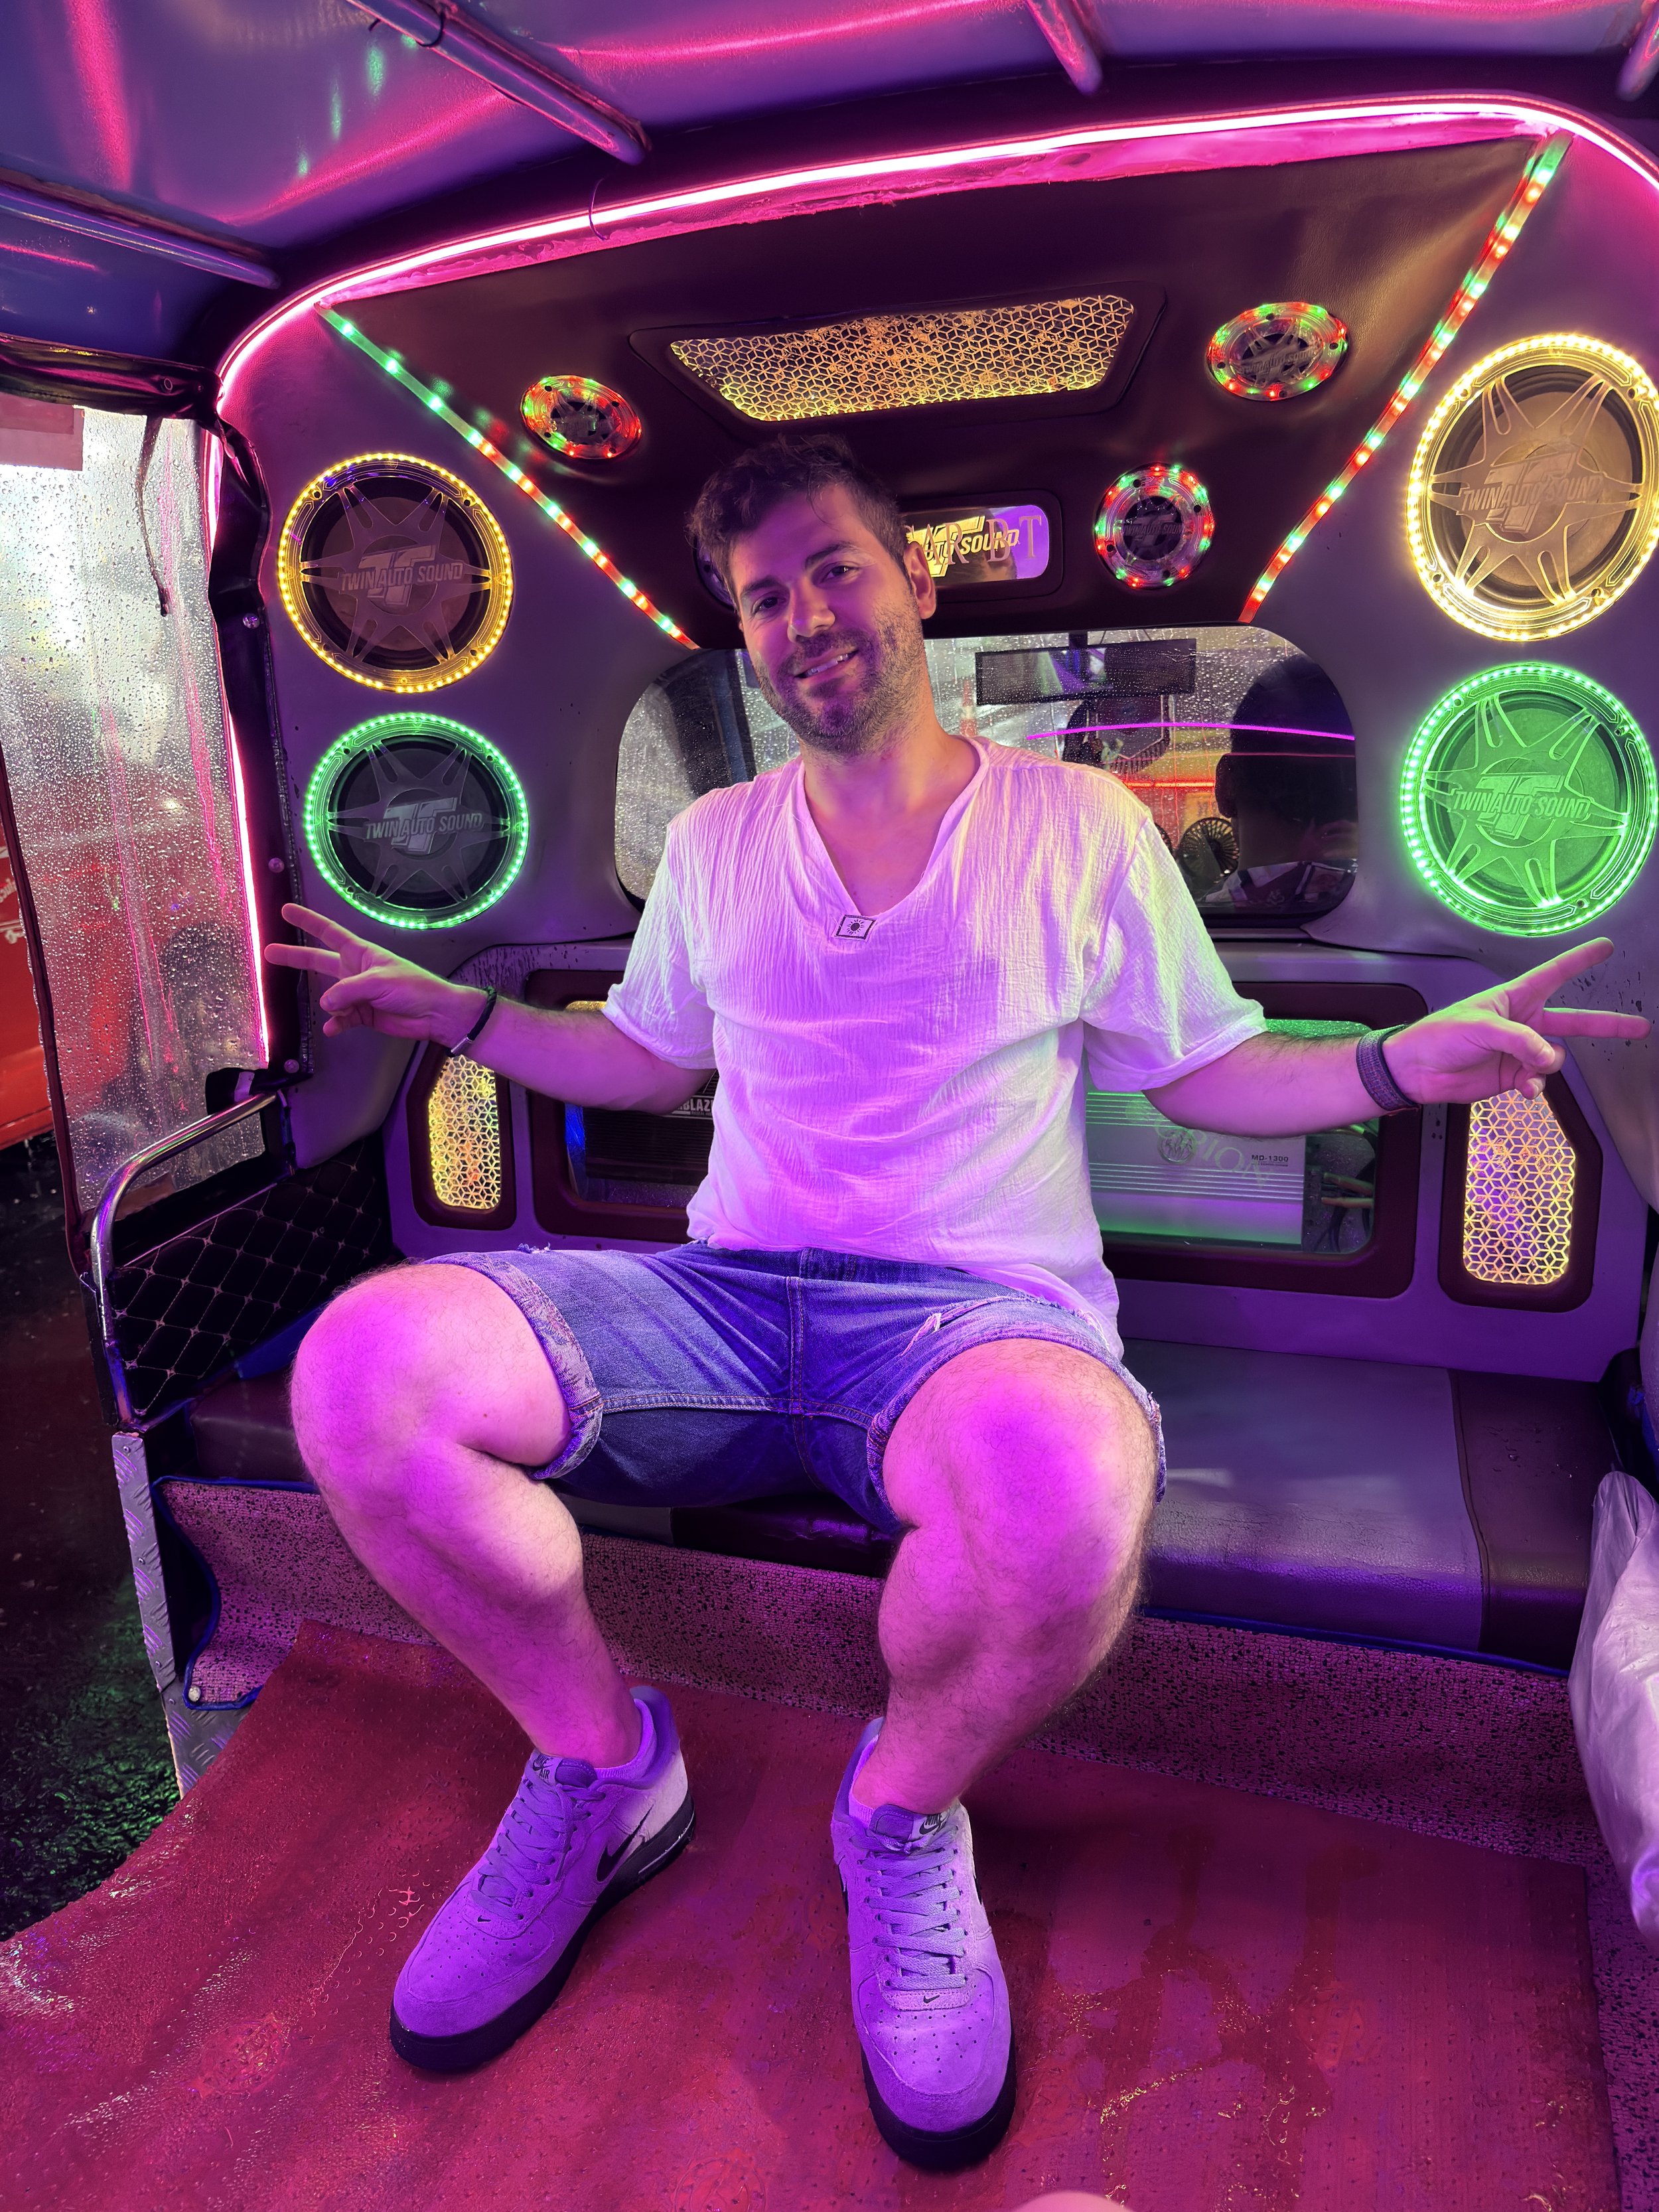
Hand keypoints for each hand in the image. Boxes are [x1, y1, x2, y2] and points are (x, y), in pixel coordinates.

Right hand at [263, 903, 481, 1043]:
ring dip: (331, 1005)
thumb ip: (348, 991)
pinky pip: (340, 1019)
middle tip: (268, 952)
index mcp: (360, 953)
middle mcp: (354, 970)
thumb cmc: (413, 987)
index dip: (307, 921)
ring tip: (340, 1010)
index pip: (328, 932)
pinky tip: (334, 1029)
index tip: (286, 911)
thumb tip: (325, 1004)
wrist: (435, 1014)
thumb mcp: (379, 981)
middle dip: (294, 957)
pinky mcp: (362, 1015)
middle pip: (318, 961)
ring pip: (329, 997)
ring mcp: (357, 993)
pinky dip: (336, 1024)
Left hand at [1388, 938, 1648, 1105]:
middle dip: (1608, 1024)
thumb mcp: (1480, 1026)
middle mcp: (1524, 1022)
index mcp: (1515, 997)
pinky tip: (1524, 1091)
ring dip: (1545, 1066)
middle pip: (1575, 1021)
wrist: (1417, 1070)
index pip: (1555, 973)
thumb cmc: (1440, 1035)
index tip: (1606, 946)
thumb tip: (1548, 1058)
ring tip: (1523, 1072)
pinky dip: (1535, 1087)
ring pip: (1555, 1058)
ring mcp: (1521, 1051)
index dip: (1580, 960)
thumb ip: (1519, 1040)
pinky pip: (1540, 1081)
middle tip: (1642, 1026)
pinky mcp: (1514, 1076)